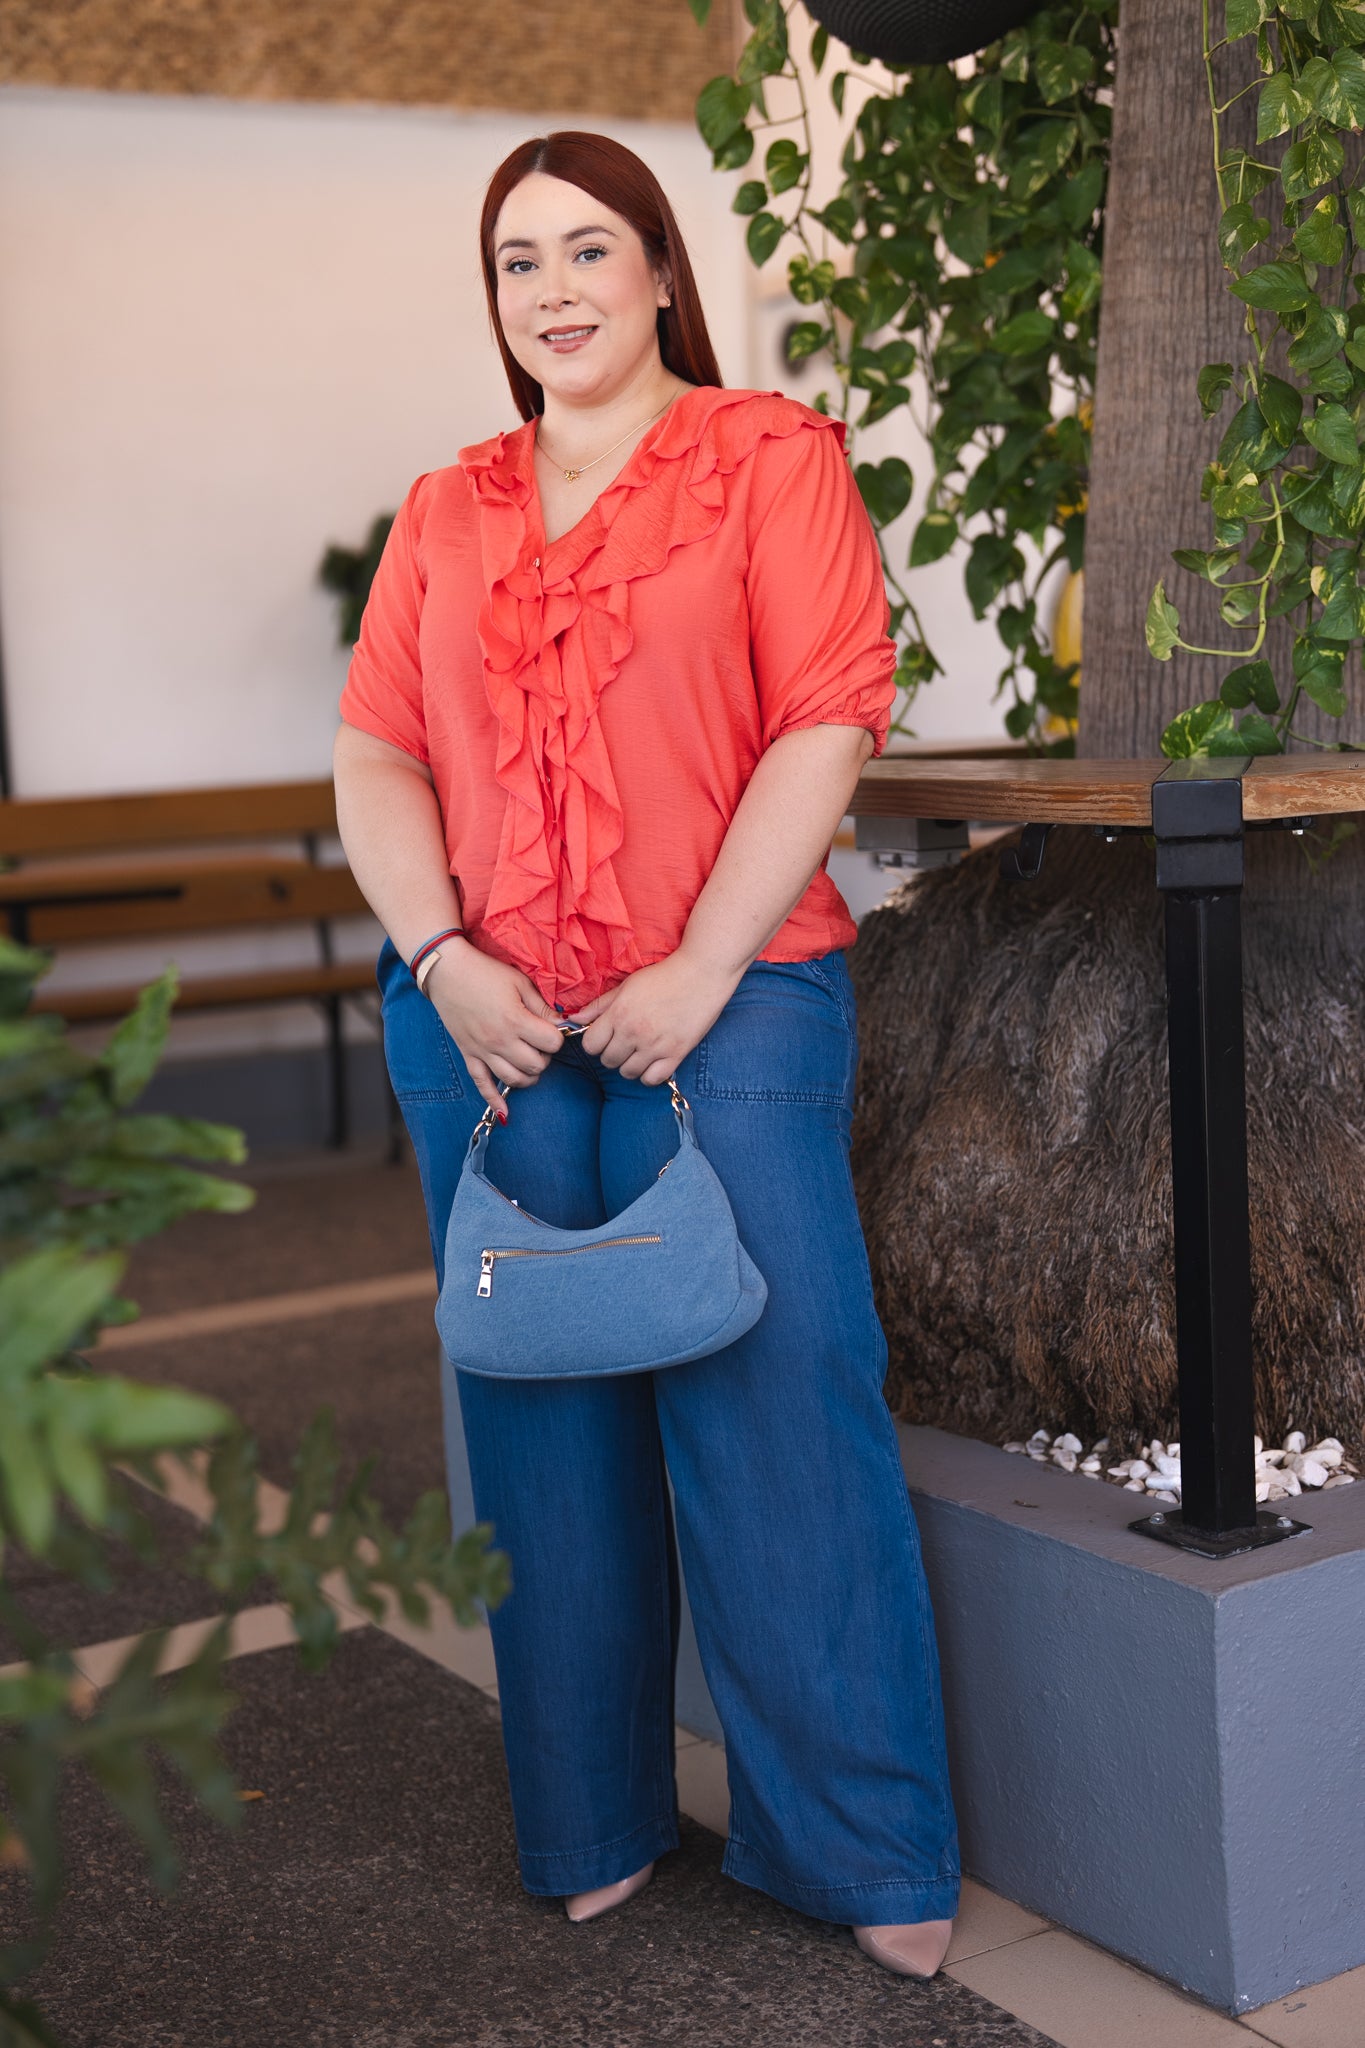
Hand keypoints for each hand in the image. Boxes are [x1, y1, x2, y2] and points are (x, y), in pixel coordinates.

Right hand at [425, 942, 563, 1116]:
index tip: (552, 1028)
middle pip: (536, 1065)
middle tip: (540, 1042)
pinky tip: (505, 1113)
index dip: (557, 1037)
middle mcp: (500, 1041)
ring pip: (515, 1079)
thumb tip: (563, 1024)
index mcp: (515, 1020)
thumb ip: (542, 1007)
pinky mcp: (468, 1055)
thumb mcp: (519, 983)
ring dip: (529, 1075)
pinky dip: (494, 1101)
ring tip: (530, 1061)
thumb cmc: (485, 972)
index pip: (552, 1043)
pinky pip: (482, 1085)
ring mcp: (483, 1051)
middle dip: (545, 1056)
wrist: (446, 972)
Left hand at [567, 947, 743, 1085]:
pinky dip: (649, 1074)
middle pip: (607, 1061)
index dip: (595, 1042)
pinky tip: (653, 1061)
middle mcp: (633, 1032)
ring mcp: (655, 1045)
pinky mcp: (676, 1054)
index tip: (606, 1036)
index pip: (590, 1045)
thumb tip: (574, 1019)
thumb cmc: (663, 976)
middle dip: (612, 1053)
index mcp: (619, 1013)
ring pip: (627, 1073)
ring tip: (640, 1051)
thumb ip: (600, 1005)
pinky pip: (651, 1079)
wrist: (701, 974)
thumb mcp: (627, 985)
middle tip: (625, 1042)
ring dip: (630, 1065)